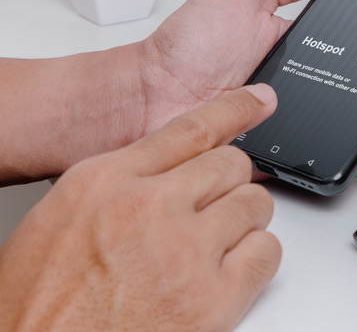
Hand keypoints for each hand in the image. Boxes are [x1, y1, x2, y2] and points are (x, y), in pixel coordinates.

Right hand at [0, 84, 279, 330]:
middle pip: (231, 164)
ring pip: (255, 204)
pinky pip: (266, 253)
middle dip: (230, 182)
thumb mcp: (62, 221)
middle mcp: (148, 209)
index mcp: (105, 183)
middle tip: (216, 207)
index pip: (189, 129)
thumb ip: (121, 185)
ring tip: (216, 244)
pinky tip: (229, 272)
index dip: (233, 110)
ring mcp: (184, 253)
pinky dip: (256, 258)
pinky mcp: (212, 300)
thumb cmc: (39, 306)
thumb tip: (171, 169)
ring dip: (244, 221)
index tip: (257, 100)